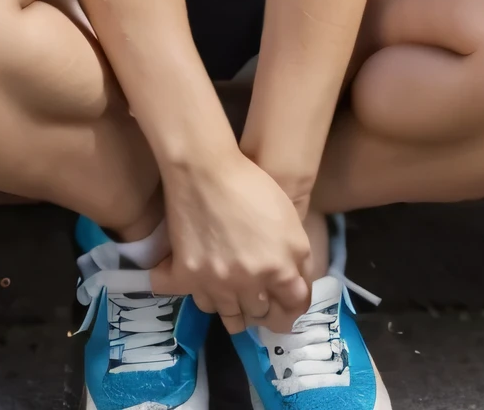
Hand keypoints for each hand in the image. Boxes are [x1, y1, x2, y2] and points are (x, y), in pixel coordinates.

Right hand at [150, 151, 312, 333]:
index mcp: (280, 268)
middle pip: (258, 313)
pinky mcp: (186, 276)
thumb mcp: (290, 219)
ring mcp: (217, 283)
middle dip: (260, 305)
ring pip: (226, 315)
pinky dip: (191, 292)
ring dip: (229, 307)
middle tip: (254, 296)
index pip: (294, 307)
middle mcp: (250, 283)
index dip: (291, 306)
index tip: (284, 303)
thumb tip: (295, 284)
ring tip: (227, 295)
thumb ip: (298, 257)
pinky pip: (189, 299)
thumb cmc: (252, 185)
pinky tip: (193, 281)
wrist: (206, 168)